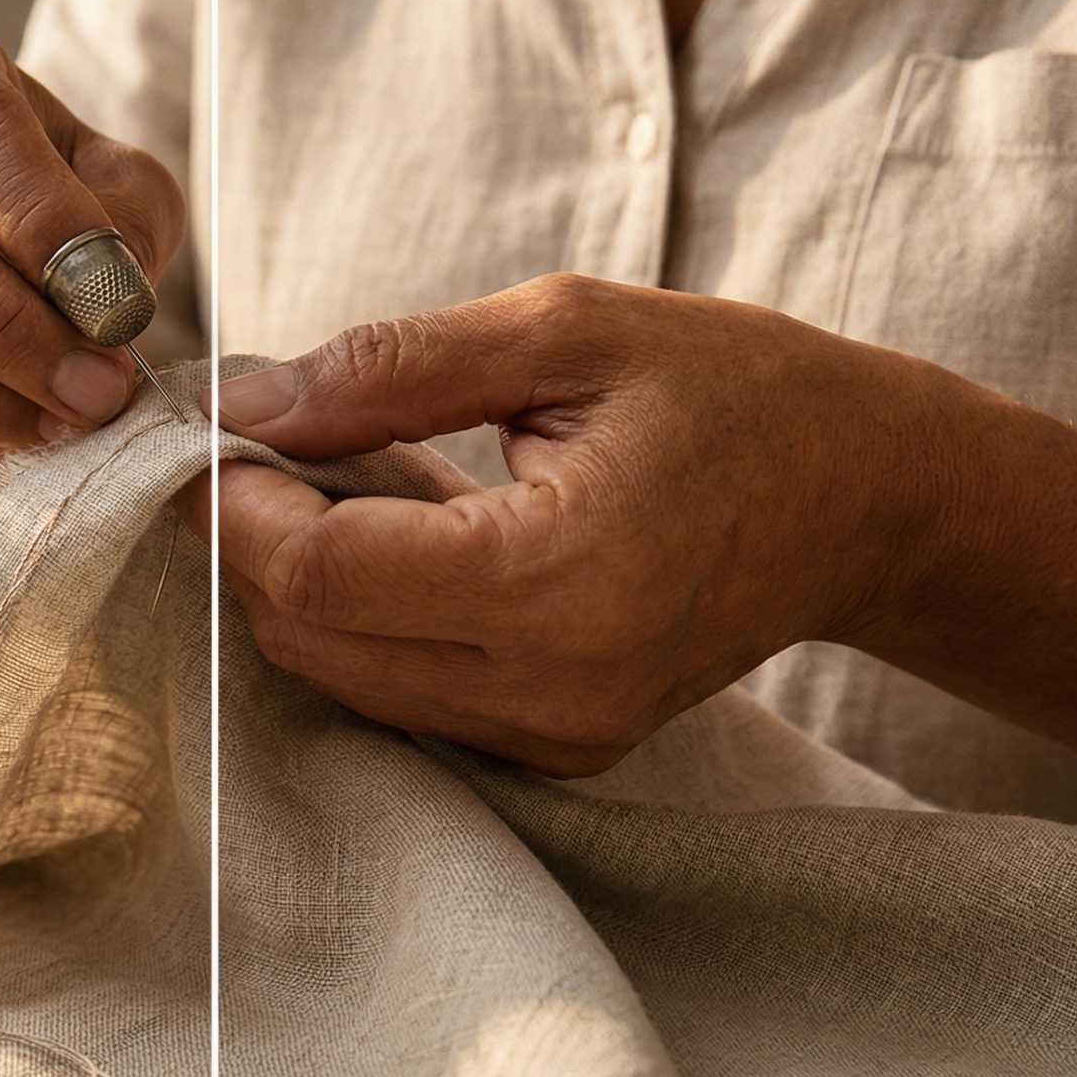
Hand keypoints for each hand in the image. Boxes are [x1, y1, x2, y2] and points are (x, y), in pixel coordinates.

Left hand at [199, 274, 956, 777]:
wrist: (873, 497)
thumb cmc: (734, 388)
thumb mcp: (567, 329)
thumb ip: (392, 366)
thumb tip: (243, 400)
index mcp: (557, 576)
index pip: (317, 572)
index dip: (229, 503)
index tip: (203, 429)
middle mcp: (553, 687)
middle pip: (310, 638)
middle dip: (249, 542)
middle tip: (252, 441)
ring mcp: (557, 734)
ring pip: (341, 678)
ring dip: (299, 581)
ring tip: (333, 476)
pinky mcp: (558, 748)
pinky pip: (400, 696)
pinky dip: (361, 618)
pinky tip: (393, 534)